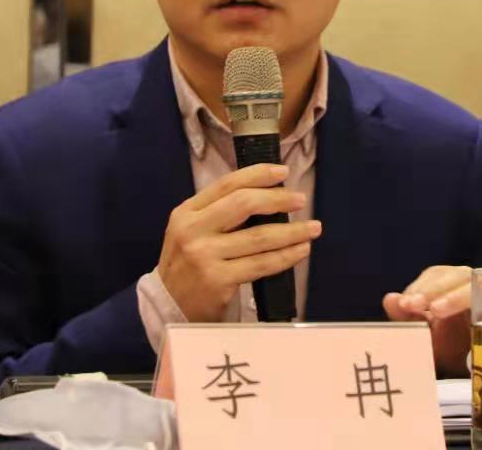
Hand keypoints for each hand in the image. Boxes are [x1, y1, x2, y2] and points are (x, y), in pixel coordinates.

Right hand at [158, 163, 321, 321]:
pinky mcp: (218, 281)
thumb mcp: (190, 232)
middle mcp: (193, 230)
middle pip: (243, 204)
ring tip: (312, 228)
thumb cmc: (188, 266)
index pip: (226, 184)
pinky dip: (286, 256)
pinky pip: (261, 264)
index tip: (282, 172)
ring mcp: (204, 256)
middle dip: (277, 199)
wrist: (169, 309)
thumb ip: (218, 214)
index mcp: (187, 212)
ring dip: (291, 231)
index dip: (257, 174)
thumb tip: (267, 195)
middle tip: (300, 200)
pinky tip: (300, 250)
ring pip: (259, 237)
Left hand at [382, 265, 471, 376]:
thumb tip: (389, 299)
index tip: (404, 304)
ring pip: (478, 283)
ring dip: (455, 296)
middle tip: (415, 305)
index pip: (436, 276)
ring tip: (436, 310)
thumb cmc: (452, 347)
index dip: (420, 287)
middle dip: (433, 289)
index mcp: (451, 284)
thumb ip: (405, 318)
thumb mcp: (426, 335)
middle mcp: (475, 284)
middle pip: (457, 275)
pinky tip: (470, 319)